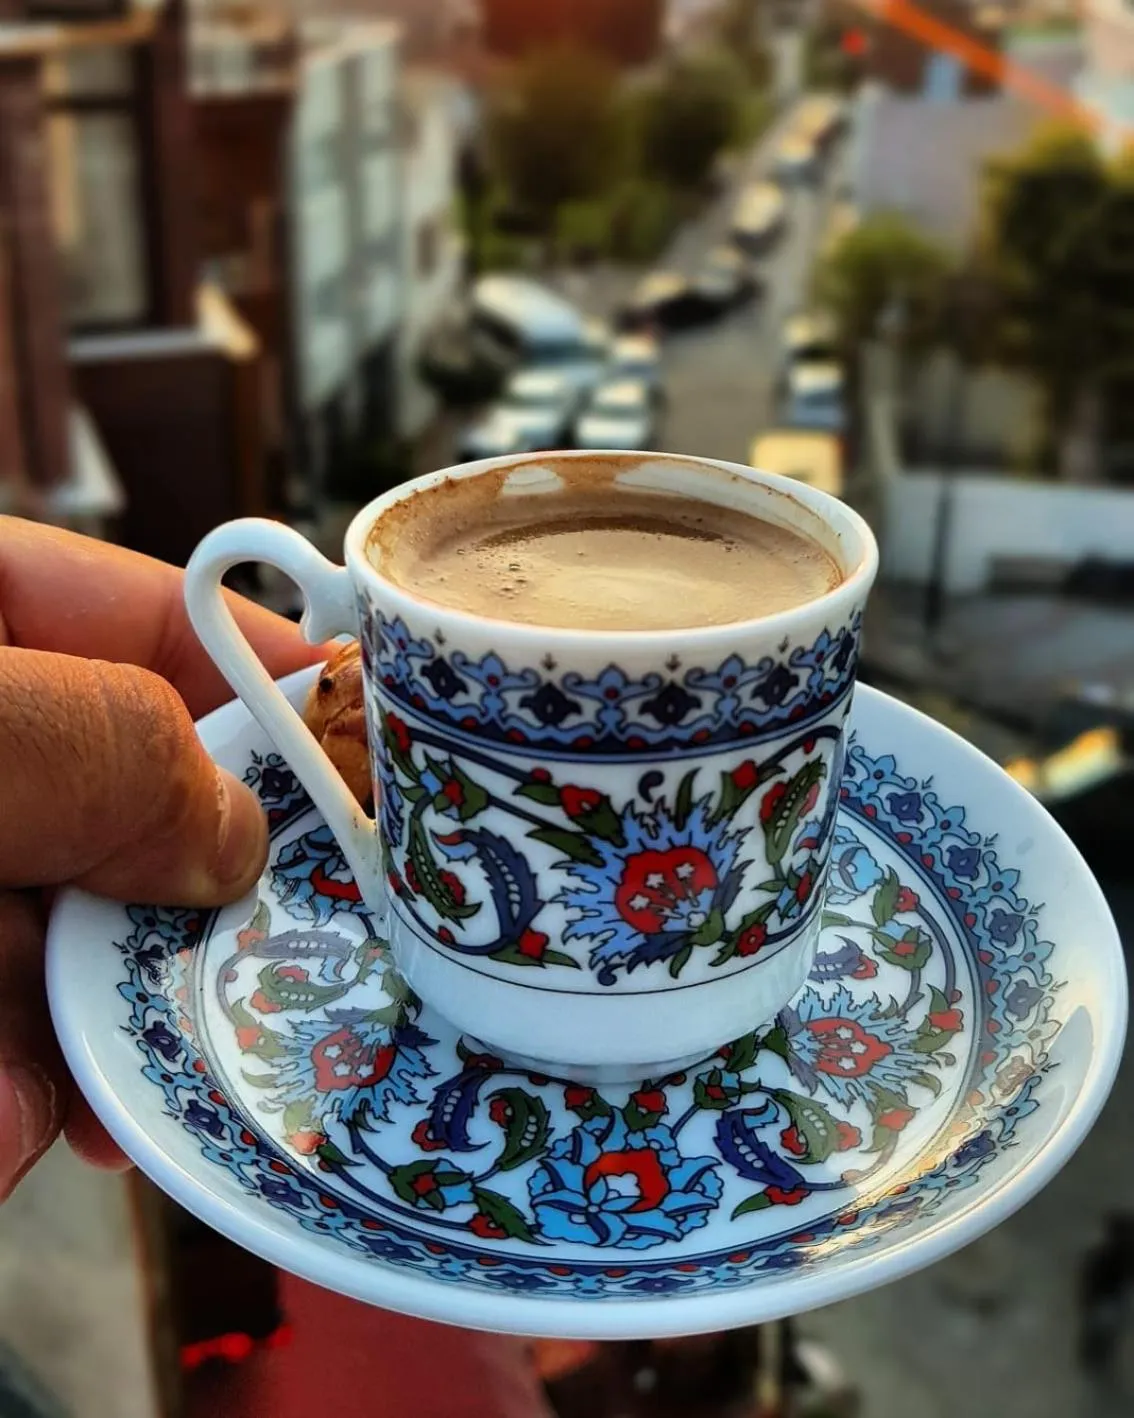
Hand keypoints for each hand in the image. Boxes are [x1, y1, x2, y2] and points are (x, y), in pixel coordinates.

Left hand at [0, 517, 327, 1196]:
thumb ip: (104, 748)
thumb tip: (232, 834)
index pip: (139, 621)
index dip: (266, 669)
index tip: (386, 737)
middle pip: (130, 802)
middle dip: (205, 886)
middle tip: (303, 941)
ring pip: (73, 942)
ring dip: (118, 1019)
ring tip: (166, 1079)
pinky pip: (7, 1044)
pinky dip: (22, 1097)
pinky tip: (35, 1129)